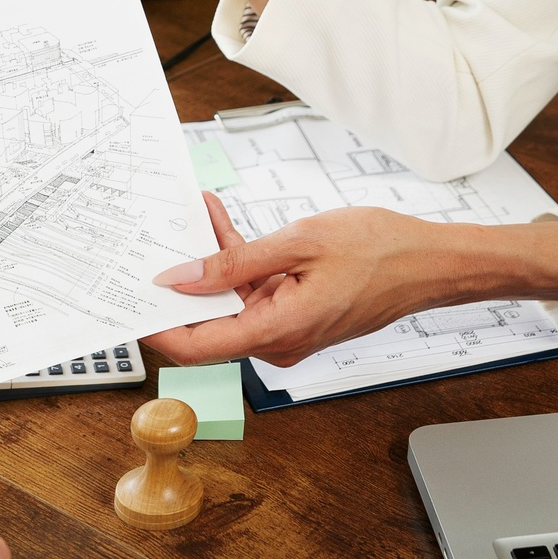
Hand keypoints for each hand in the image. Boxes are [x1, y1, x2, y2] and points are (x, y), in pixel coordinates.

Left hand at [145, 194, 557, 367]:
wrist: (431, 262)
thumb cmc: (378, 250)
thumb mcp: (297, 243)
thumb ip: (233, 263)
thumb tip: (179, 278)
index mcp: (277, 330)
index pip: (196, 345)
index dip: (155, 326)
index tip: (126, 300)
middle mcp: (278, 342)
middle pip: (209, 321)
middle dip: (180, 279)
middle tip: (154, 236)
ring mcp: (289, 332)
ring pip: (231, 302)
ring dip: (211, 262)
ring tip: (195, 213)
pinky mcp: (298, 316)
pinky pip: (255, 294)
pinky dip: (239, 264)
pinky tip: (222, 224)